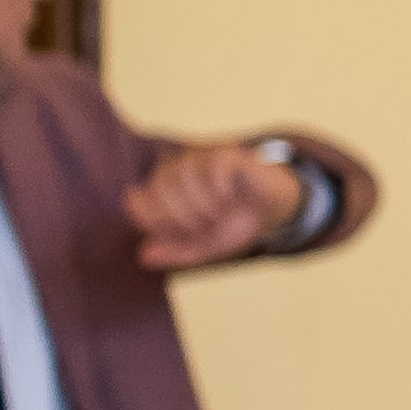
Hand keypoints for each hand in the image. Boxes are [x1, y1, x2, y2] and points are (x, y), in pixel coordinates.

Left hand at [126, 142, 307, 269]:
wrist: (273, 211)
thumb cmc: (234, 225)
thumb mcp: (205, 247)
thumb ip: (175, 252)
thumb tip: (144, 256)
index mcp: (163, 190)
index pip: (137, 200)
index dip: (153, 221)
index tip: (178, 234)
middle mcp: (177, 169)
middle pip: (160, 186)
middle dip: (181, 216)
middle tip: (203, 228)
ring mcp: (202, 157)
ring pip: (185, 173)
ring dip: (202, 203)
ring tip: (218, 215)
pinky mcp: (228, 153)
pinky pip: (214, 165)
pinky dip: (220, 189)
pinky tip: (229, 198)